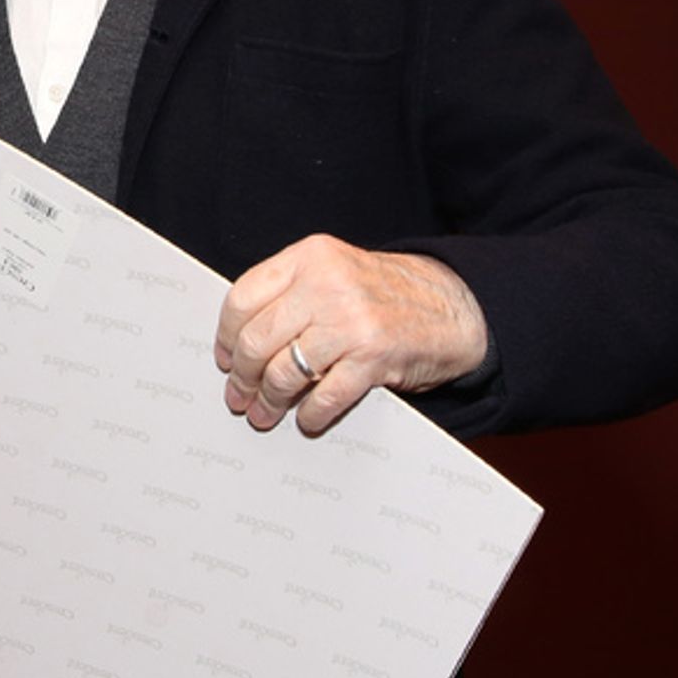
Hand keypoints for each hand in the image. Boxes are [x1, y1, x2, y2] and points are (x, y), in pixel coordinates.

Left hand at [214, 235, 488, 434]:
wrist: (453, 307)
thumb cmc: (386, 294)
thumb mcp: (334, 272)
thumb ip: (291, 293)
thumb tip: (238, 342)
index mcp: (310, 257)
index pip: (243, 297)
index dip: (226, 336)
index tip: (224, 359)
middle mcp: (327, 284)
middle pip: (257, 340)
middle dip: (242, 377)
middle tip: (239, 397)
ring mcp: (351, 320)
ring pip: (284, 372)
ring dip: (269, 401)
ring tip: (264, 414)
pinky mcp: (374, 357)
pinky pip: (324, 396)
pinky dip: (310, 415)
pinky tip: (307, 419)